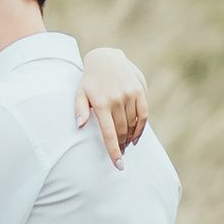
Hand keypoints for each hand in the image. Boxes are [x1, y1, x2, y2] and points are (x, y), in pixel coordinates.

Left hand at [73, 43, 148, 168]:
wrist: (106, 58)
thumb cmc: (90, 80)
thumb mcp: (80, 93)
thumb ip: (80, 110)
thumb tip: (80, 126)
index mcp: (101, 103)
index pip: (109, 133)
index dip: (114, 151)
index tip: (119, 165)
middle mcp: (116, 99)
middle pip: (122, 131)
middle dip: (121, 145)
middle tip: (120, 153)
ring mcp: (129, 94)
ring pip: (133, 124)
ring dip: (130, 138)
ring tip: (126, 145)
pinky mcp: (139, 91)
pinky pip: (143, 114)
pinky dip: (141, 128)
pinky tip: (136, 136)